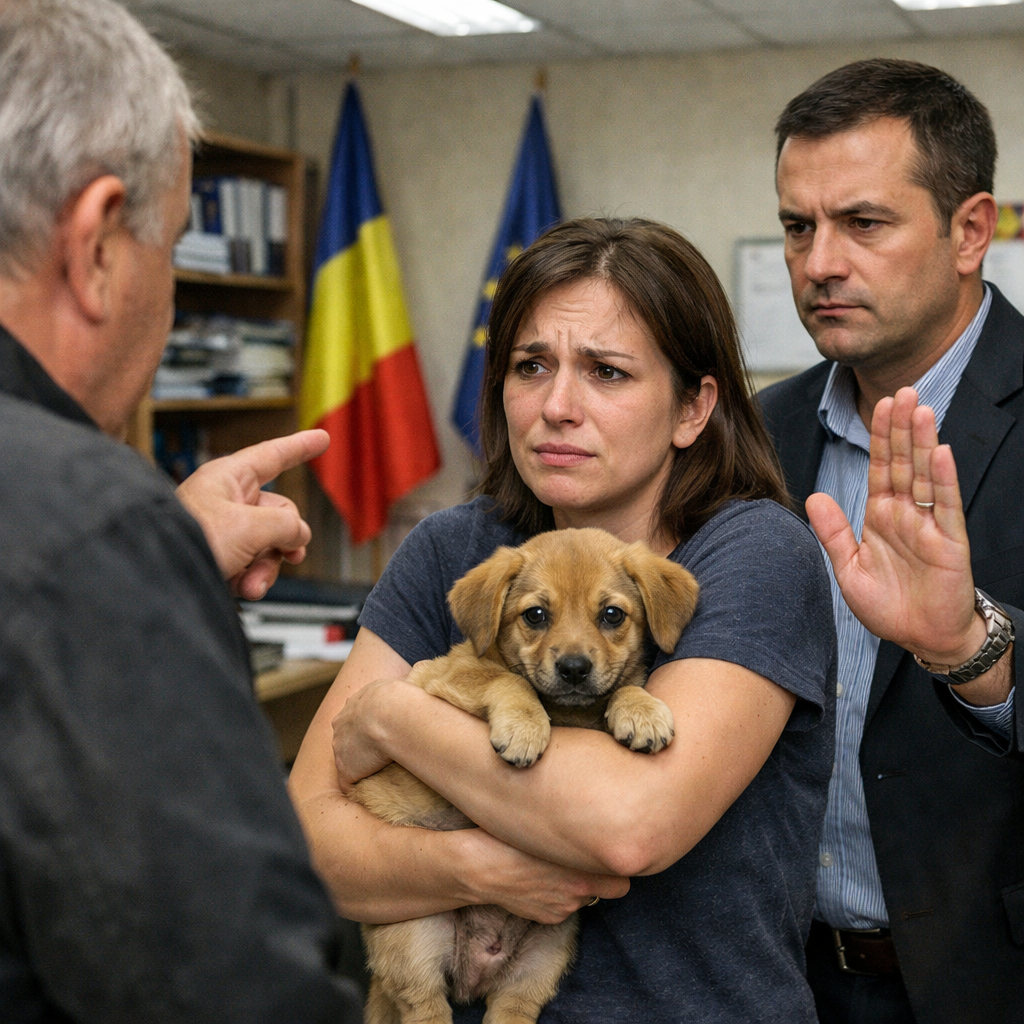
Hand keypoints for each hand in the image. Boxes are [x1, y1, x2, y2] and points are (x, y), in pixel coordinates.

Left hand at [176, 429, 329, 600]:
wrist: (154, 581)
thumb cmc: (187, 540)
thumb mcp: (250, 528)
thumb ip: (286, 524)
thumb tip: (297, 536)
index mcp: (228, 478)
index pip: (273, 456)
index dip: (300, 447)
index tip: (321, 440)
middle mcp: (226, 501)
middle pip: (279, 513)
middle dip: (284, 541)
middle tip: (286, 554)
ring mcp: (222, 530)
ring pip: (268, 544)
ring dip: (267, 567)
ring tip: (253, 581)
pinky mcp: (218, 557)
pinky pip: (250, 564)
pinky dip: (251, 578)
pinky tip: (243, 587)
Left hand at [332, 677, 406, 790]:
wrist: (390, 714)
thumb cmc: (404, 696)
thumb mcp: (408, 677)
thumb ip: (413, 675)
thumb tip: (426, 665)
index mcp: (356, 702)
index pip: (359, 716)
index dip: (371, 725)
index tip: (384, 732)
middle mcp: (342, 723)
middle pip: (348, 736)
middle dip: (360, 744)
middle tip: (381, 754)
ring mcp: (341, 746)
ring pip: (348, 758)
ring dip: (361, 766)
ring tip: (381, 774)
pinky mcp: (346, 768)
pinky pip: (350, 782)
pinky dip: (361, 786)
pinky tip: (375, 791)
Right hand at [457, 828, 629, 923]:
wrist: (476, 868)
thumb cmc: (507, 836)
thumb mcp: (544, 825)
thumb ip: (576, 829)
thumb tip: (597, 817)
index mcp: (581, 869)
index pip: (625, 878)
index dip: (621, 864)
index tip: (614, 849)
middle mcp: (577, 893)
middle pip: (613, 890)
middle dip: (606, 876)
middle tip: (592, 857)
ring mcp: (562, 908)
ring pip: (586, 896)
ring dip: (579, 884)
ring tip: (557, 864)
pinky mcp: (546, 918)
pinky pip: (564, 906)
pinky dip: (558, 896)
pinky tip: (540, 879)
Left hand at [806, 387, 982, 665]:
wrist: (921, 638)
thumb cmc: (888, 604)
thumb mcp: (848, 567)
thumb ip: (833, 532)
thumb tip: (813, 496)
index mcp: (881, 515)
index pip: (879, 467)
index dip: (879, 437)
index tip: (879, 404)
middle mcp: (906, 513)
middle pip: (903, 462)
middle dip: (902, 428)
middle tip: (903, 391)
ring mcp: (929, 525)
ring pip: (925, 475)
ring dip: (924, 442)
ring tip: (922, 409)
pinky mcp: (949, 543)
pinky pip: (946, 507)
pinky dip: (943, 480)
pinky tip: (940, 453)